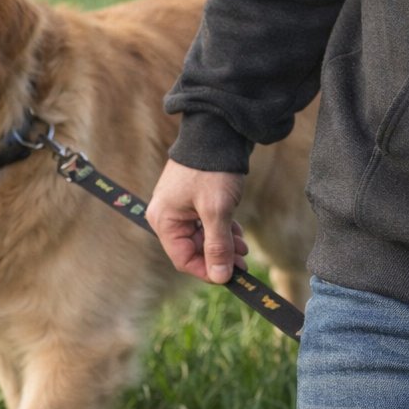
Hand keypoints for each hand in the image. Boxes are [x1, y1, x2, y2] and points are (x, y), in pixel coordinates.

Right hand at [145, 159, 248, 283]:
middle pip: (193, 249)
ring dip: (223, 245)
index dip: (207, 271)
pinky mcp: (193, 199)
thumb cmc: (212, 171)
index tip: (231, 277)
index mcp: (164, 220)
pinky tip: (237, 234)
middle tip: (243, 263)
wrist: (217, 131)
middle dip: (219, 257)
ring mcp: (180, 206)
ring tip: (244, 249)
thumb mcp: (217, 211)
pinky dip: (221, 231)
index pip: (183, 259)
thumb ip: (218, 246)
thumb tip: (221, 277)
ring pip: (202, 237)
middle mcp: (167, 215)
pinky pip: (205, 223)